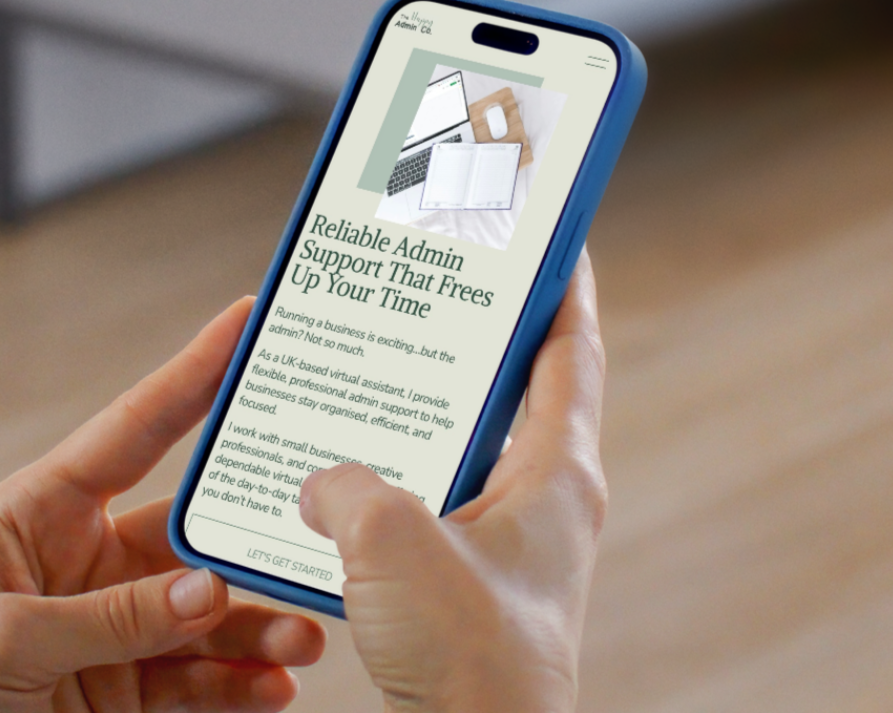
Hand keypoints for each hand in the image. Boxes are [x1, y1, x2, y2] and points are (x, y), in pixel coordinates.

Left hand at [0, 298, 325, 712]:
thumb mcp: (0, 636)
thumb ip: (107, 617)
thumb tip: (206, 591)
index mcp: (41, 511)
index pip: (132, 430)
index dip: (191, 373)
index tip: (247, 321)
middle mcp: (86, 561)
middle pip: (189, 534)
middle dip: (251, 538)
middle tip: (310, 537)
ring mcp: (110, 629)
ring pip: (205, 613)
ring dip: (258, 623)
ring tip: (303, 639)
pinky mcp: (123, 692)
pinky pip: (197, 679)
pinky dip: (240, 683)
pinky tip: (274, 685)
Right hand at [300, 249, 607, 712]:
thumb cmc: (470, 658)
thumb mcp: (391, 540)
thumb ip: (345, 483)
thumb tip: (321, 481)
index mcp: (556, 473)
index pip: (571, 350)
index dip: (559, 285)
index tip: (546, 234)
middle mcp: (543, 501)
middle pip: (515, 391)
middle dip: (473, 338)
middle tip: (430, 287)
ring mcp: (510, 546)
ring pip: (465, 451)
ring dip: (423, 413)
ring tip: (369, 373)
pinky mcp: (472, 585)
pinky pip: (432, 506)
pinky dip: (393, 480)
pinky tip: (340, 479)